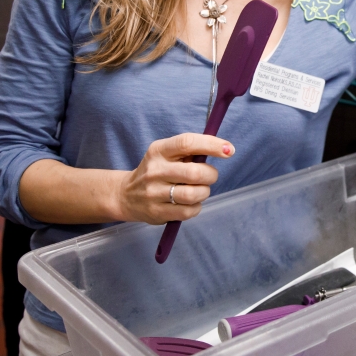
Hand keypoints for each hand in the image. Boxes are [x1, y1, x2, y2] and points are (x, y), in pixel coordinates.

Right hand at [116, 133, 233, 224]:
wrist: (126, 195)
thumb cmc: (157, 171)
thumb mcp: (166, 154)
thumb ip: (189, 151)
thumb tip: (224, 149)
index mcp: (159, 150)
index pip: (187, 143)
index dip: (211, 145)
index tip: (229, 150)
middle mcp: (155, 170)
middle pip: (195, 172)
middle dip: (210, 175)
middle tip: (209, 176)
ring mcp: (153, 193)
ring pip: (193, 194)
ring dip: (205, 192)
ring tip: (200, 190)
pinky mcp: (156, 212)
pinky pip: (188, 211)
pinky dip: (197, 206)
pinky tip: (191, 202)